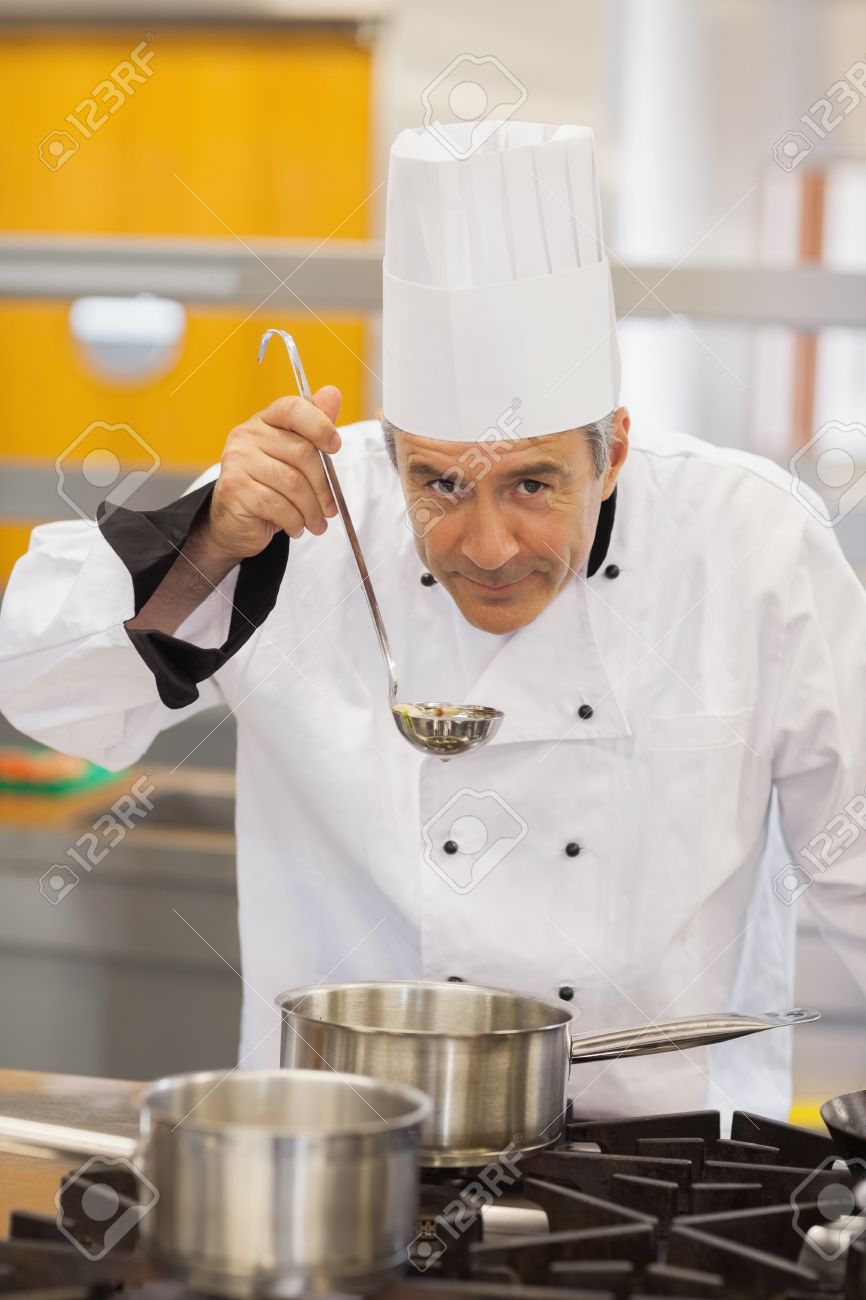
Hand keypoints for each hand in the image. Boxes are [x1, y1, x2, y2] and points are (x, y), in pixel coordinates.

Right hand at [205, 387, 341, 561]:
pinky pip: (278, 506)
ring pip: (293, 484)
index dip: (319, 424)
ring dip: (311, 510)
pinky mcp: (235, 489)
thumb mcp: (294, 458)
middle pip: (302, 452)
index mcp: (264, 421)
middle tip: (330, 509)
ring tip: (316, 523)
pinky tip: (297, 527)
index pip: (293, 408)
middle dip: (323, 487)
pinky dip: (295, 521)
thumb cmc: (268, 486)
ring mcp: (237, 461)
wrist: (234, 522)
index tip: (335, 446)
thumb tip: (333, 393)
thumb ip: (313, 429)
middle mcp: (246, 435)